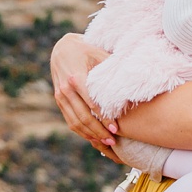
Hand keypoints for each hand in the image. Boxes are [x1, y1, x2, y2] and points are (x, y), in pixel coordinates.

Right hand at [50, 33, 120, 160]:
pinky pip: (69, 120)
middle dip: (98, 131)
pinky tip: (93, 137)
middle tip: (113, 140)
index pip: (92, 103)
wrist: (62, 49)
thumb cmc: (86, 51)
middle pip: (83, 116)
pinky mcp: (59, 101)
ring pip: (75, 122)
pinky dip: (81, 131)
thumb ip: (112, 67)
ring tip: (106, 142)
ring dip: (90, 134)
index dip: (104, 118)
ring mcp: (60, 96)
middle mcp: (66, 89)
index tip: (116, 128)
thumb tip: (132, 77)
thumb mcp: (99, 54)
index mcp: (76, 77)